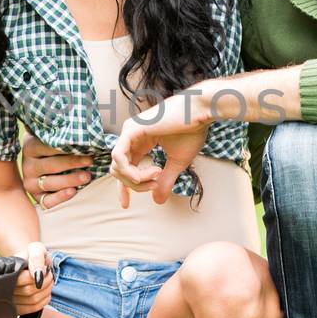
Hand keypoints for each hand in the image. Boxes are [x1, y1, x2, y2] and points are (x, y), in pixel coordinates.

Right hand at [13, 242, 52, 314]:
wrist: (29, 263)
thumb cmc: (32, 255)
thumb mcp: (36, 249)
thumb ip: (36, 258)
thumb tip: (36, 275)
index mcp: (7, 270)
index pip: (22, 279)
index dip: (37, 276)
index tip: (45, 268)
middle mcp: (5, 285)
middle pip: (28, 291)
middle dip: (45, 283)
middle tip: (49, 275)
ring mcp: (10, 298)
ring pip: (32, 301)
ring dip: (46, 291)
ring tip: (48, 282)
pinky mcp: (17, 307)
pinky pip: (32, 309)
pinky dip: (43, 301)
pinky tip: (45, 293)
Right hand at [20, 133, 91, 209]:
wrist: (36, 169)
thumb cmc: (51, 149)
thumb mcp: (50, 137)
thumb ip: (56, 128)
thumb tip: (69, 110)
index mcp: (30, 147)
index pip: (46, 147)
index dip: (65, 147)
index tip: (85, 145)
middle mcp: (28, 166)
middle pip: (50, 165)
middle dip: (72, 163)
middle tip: (90, 160)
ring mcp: (30, 183)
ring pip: (50, 183)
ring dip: (70, 180)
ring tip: (87, 176)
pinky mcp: (36, 198)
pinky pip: (47, 201)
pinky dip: (60, 197)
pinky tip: (73, 192)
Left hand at [110, 91, 210, 206]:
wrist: (200, 112)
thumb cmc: (192, 131)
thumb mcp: (177, 163)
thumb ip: (165, 181)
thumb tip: (157, 201)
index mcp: (140, 142)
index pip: (124, 168)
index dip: (124, 188)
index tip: (126, 205)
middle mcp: (131, 137)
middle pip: (118, 171)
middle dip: (134, 185)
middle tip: (156, 185)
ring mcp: (129, 132)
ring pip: (116, 166)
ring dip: (135, 180)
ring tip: (156, 176)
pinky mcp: (131, 130)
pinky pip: (119, 157)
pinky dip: (130, 171)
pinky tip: (149, 174)